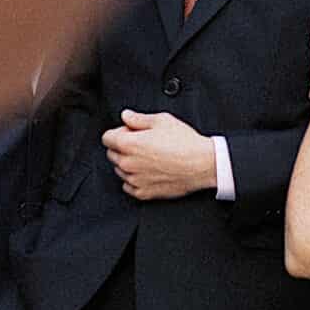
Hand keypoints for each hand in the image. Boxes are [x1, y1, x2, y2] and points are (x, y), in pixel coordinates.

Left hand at [103, 109, 217, 199]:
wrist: (202, 165)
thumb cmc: (185, 143)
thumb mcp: (162, 120)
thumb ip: (138, 118)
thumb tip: (126, 116)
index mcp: (128, 144)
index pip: (107, 137)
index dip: (120, 131)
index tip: (131, 132)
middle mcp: (127, 163)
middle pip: (112, 154)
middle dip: (123, 147)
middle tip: (143, 143)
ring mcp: (134, 180)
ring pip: (120, 170)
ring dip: (129, 163)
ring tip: (150, 157)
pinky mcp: (143, 193)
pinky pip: (129, 186)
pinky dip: (135, 179)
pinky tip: (150, 171)